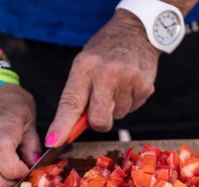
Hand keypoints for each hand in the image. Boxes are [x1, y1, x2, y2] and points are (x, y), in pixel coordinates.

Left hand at [45, 10, 160, 146]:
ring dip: (115, 107)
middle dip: (98, 120)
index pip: (71, 103)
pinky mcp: (145, 87)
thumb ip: (78, 95)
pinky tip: (128, 84)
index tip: (53, 141)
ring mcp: (128, 80)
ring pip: (117, 117)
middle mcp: (106, 73)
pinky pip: (132, 109)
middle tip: (100, 103)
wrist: (136, 32)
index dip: (62, 126)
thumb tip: (71, 130)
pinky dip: (129, 102)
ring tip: (117, 85)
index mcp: (85, 66)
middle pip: (98, 120)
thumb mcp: (84, 65)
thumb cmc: (104, 52)